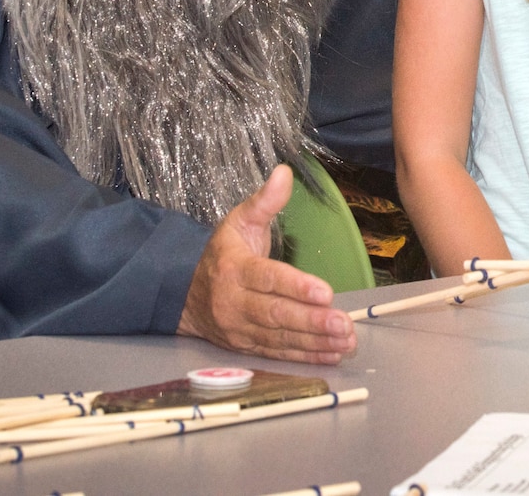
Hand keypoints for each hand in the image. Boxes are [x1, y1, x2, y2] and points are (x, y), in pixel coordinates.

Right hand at [177, 166, 356, 363]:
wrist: (183, 294)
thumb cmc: (221, 254)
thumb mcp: (238, 221)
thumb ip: (264, 201)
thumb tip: (285, 172)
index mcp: (235, 269)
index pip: (268, 278)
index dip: (297, 287)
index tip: (325, 292)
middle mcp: (236, 303)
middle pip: (276, 314)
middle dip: (312, 321)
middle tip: (343, 324)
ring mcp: (240, 329)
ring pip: (280, 338)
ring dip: (315, 342)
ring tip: (345, 340)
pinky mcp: (246, 347)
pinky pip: (278, 354)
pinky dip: (306, 356)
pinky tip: (331, 354)